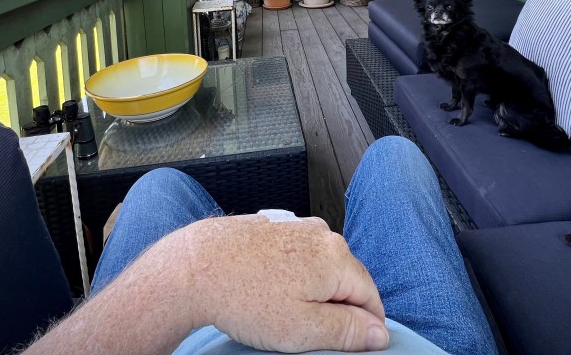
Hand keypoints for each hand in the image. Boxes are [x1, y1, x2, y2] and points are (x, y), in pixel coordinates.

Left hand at [23, 215, 388, 354]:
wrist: (191, 267)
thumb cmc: (243, 296)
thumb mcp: (302, 329)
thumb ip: (348, 331)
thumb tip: (378, 333)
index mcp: (337, 257)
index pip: (371, 298)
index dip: (363, 327)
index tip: (347, 344)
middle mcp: (321, 234)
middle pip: (346, 280)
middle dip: (333, 308)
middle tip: (302, 331)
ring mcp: (295, 227)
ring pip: (319, 269)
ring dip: (310, 292)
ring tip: (277, 311)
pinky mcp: (272, 228)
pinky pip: (294, 257)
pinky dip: (288, 276)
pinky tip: (263, 292)